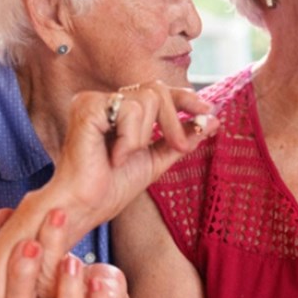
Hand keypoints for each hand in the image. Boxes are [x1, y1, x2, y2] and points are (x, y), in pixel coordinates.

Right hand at [0, 208, 127, 297]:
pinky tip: (98, 280)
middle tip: (40, 245)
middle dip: (29, 274)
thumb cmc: (65, 265)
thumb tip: (0, 215)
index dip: (17, 271)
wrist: (101, 288)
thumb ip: (24, 227)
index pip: (10, 293)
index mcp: (23, 296)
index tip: (29, 243)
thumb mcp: (46, 242)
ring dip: (68, 289)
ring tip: (73, 261)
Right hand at [46, 81, 218, 237]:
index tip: (207, 110)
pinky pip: (130, 111)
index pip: (157, 92)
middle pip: (156, 90)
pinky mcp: (87, 106)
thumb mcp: (155, 160)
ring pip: (147, 99)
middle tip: (180, 146)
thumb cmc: (111, 187)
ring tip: (124, 157)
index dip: (185, 98)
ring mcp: (93, 100)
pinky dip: (130, 139)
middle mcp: (104, 100)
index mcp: (117, 110)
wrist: (85, 208)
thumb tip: (212, 121)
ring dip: (145, 136)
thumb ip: (179, 139)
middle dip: (174, 120)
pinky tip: (113, 156)